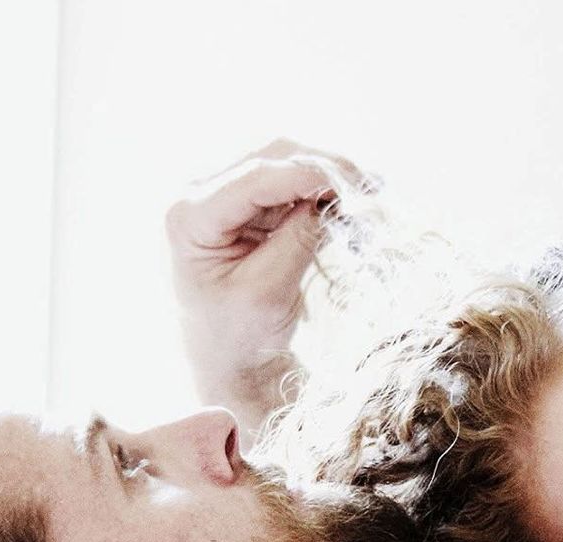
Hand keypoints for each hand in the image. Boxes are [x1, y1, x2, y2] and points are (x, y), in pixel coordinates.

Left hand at [164, 139, 377, 421]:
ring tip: (369, 196)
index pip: (254, 179)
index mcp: (190, 219)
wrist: (230, 361)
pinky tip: (352, 205)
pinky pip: (292, 184)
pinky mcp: (250, 206)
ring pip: (286, 164)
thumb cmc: (239, 337)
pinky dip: (324, 191)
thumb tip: (332, 197)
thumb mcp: (269, 291)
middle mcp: (201, 197)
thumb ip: (297, 239)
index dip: (307, 174)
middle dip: (324, 169)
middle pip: (271, 159)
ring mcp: (226, 197)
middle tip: (371, 190)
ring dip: (328, 177)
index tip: (353, 186)